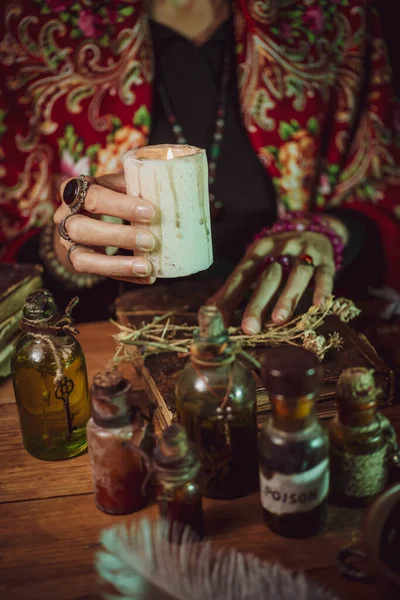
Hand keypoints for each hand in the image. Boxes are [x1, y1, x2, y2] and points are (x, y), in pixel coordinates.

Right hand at [54, 173, 155, 283]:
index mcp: (74, 191)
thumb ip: (132, 186)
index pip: (94, 196)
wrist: (86, 214)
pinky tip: (147, 277)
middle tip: (150, 241)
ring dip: (117, 264)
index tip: (150, 212)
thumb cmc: (110, 194)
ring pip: (83, 259)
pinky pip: (97, 274)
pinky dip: (124, 275)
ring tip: (146, 267)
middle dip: (118, 236)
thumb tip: (160, 193)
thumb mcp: (118, 184)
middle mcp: (65, 217)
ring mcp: (67, 242)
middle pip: (81, 228)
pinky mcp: (77, 261)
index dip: (122, 206)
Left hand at [208, 222, 345, 333]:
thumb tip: (209, 316)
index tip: (219, 320)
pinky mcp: (326, 261)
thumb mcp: (256, 265)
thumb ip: (235, 290)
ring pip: (296, 275)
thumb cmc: (278, 256)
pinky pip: (325, 275)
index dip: (229, 297)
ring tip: (279, 320)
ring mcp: (305, 253)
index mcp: (258, 251)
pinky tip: (318, 305)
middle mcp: (280, 249)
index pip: (241, 274)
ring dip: (287, 297)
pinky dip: (322, 289)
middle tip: (249, 328)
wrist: (316, 229)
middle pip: (267, 277)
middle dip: (257, 303)